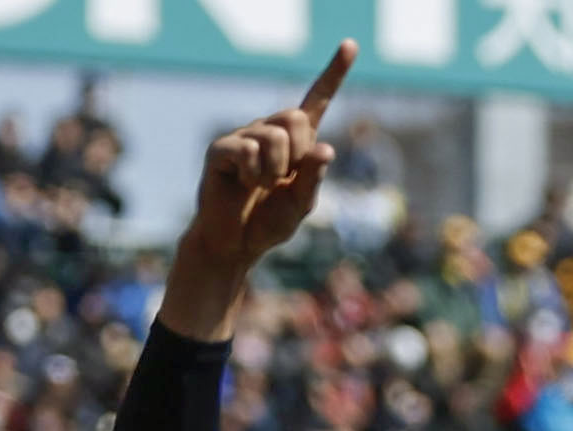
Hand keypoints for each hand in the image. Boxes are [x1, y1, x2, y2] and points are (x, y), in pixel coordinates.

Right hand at [164, 44, 350, 335]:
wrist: (235, 244)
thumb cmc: (268, 223)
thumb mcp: (301, 204)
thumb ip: (314, 178)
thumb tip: (326, 149)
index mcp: (294, 142)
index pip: (317, 101)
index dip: (334, 73)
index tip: (351, 45)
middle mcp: (268, 131)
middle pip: (295, 116)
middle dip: (297, 154)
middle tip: (282, 179)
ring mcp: (243, 137)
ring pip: (273, 136)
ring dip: (274, 171)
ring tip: (260, 186)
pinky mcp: (221, 150)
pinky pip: (248, 151)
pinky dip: (253, 174)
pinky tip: (243, 184)